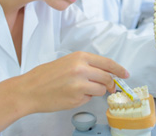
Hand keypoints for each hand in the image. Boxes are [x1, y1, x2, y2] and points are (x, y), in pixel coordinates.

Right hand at [0, 52, 127, 131]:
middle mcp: (82, 69)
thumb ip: (87, 65)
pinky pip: (89, 98)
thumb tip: (105, 72)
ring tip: (81, 89)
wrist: (30, 89)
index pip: (107, 63)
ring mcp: (79, 84)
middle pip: (107, 77)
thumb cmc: (47, 75)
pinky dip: (85, 98)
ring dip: (96, 91)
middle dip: (110, 83)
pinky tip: (73, 95)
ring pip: (101, 89)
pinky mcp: (76, 98)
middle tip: (110, 87)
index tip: (125, 74)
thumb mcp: (69, 62)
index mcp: (80, 57)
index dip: (119, 69)